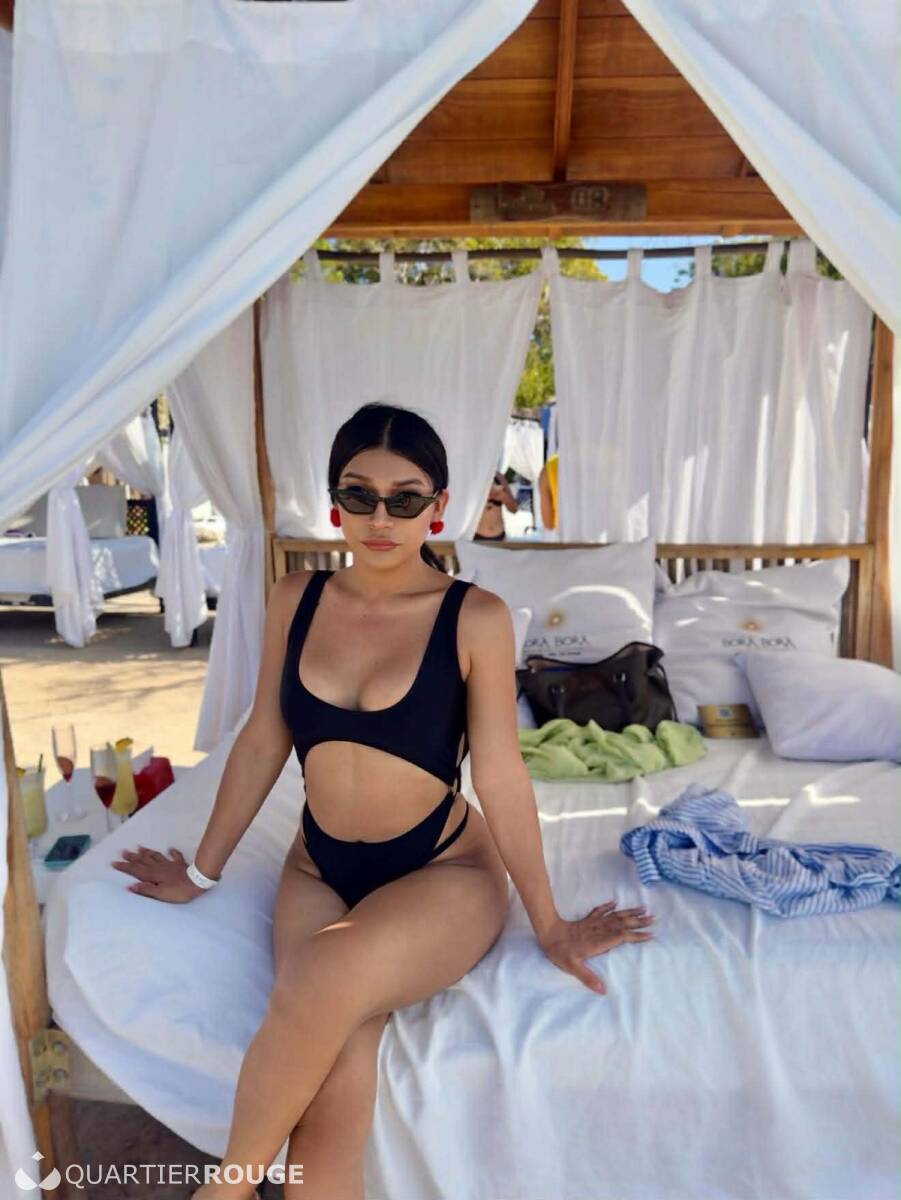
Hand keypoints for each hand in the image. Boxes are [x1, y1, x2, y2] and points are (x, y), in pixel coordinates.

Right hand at [111, 845, 205, 902]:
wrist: (197, 881)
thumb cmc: (178, 891)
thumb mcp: (160, 894)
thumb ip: (146, 889)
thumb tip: (130, 886)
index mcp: (152, 875)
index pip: (135, 870)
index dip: (125, 867)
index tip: (114, 863)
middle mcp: (159, 867)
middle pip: (143, 861)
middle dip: (132, 857)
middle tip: (123, 851)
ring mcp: (170, 864)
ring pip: (155, 856)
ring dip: (147, 852)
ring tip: (139, 847)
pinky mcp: (180, 864)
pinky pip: (175, 856)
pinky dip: (171, 852)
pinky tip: (170, 849)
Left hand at [536, 901, 655, 995]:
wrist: (547, 933)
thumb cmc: (559, 951)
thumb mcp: (572, 967)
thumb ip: (587, 978)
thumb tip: (603, 990)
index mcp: (598, 942)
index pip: (621, 937)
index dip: (636, 935)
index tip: (650, 934)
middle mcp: (599, 930)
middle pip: (622, 924)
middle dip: (638, 921)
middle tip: (654, 918)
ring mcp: (593, 923)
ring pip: (614, 916)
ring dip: (628, 912)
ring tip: (642, 908)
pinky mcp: (586, 920)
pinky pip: (599, 911)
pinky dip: (608, 907)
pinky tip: (614, 902)